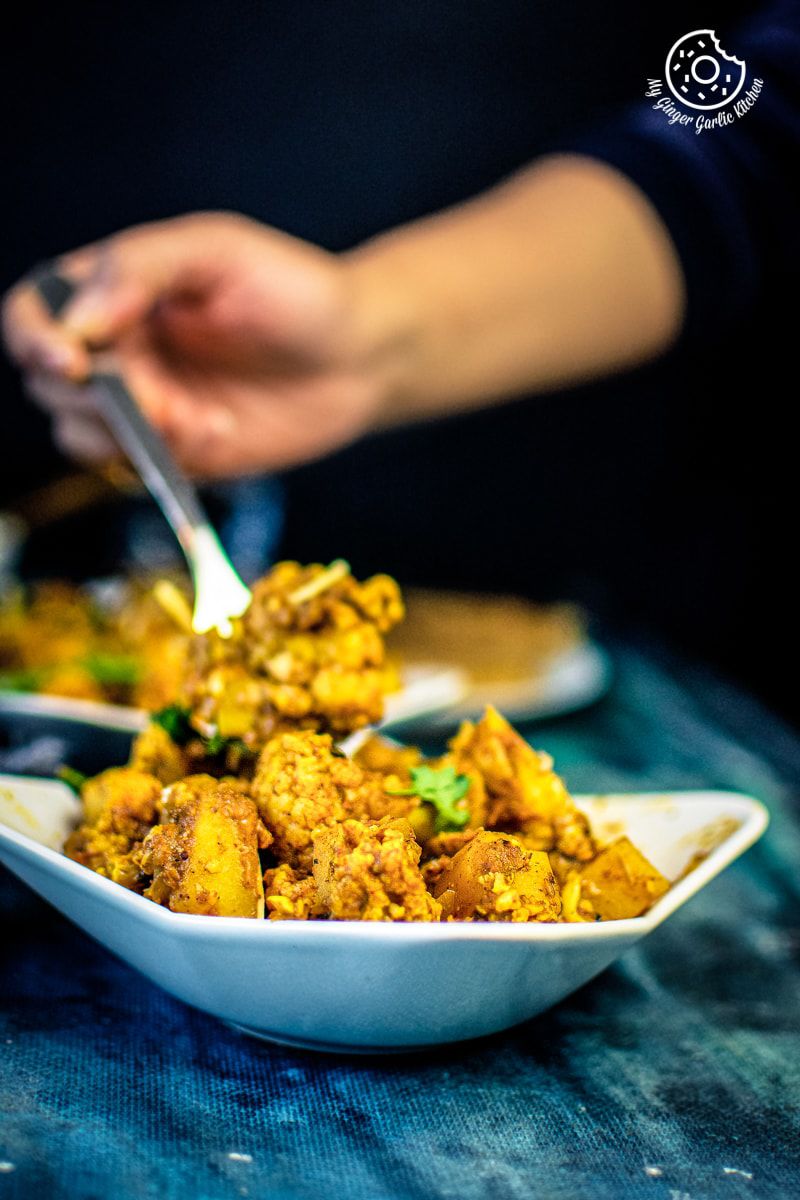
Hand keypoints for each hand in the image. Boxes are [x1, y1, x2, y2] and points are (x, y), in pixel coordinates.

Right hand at [2, 213, 390, 477]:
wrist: (361, 358)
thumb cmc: (295, 291)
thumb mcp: (219, 250)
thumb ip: (140, 267)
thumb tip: (79, 319)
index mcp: (113, 290)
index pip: (34, 313)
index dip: (34, 338)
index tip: (74, 359)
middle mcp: (117, 349)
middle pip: (48, 383)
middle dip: (93, 396)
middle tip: (154, 397)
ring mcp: (143, 405)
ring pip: (80, 435)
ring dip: (127, 433)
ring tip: (197, 416)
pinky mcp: (174, 451)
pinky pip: (136, 468)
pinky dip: (166, 457)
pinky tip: (220, 430)